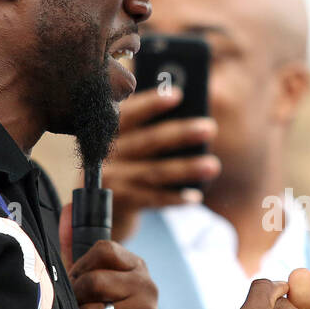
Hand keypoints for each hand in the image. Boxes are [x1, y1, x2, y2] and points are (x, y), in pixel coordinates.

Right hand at [101, 86, 220, 241]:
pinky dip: (175, 198)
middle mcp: (104, 154)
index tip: (178, 95)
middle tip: (209, 128)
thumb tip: (179, 102)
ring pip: (153, 171)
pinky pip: (152, 199)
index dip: (151, 103)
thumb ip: (143, 126)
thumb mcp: (125, 145)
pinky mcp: (118, 204)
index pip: (127, 113)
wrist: (96, 213)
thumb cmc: (122, 168)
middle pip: (146, 141)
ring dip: (186, 168)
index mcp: (104, 132)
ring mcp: (110, 179)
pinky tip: (196, 197)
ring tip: (212, 165)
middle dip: (180, 134)